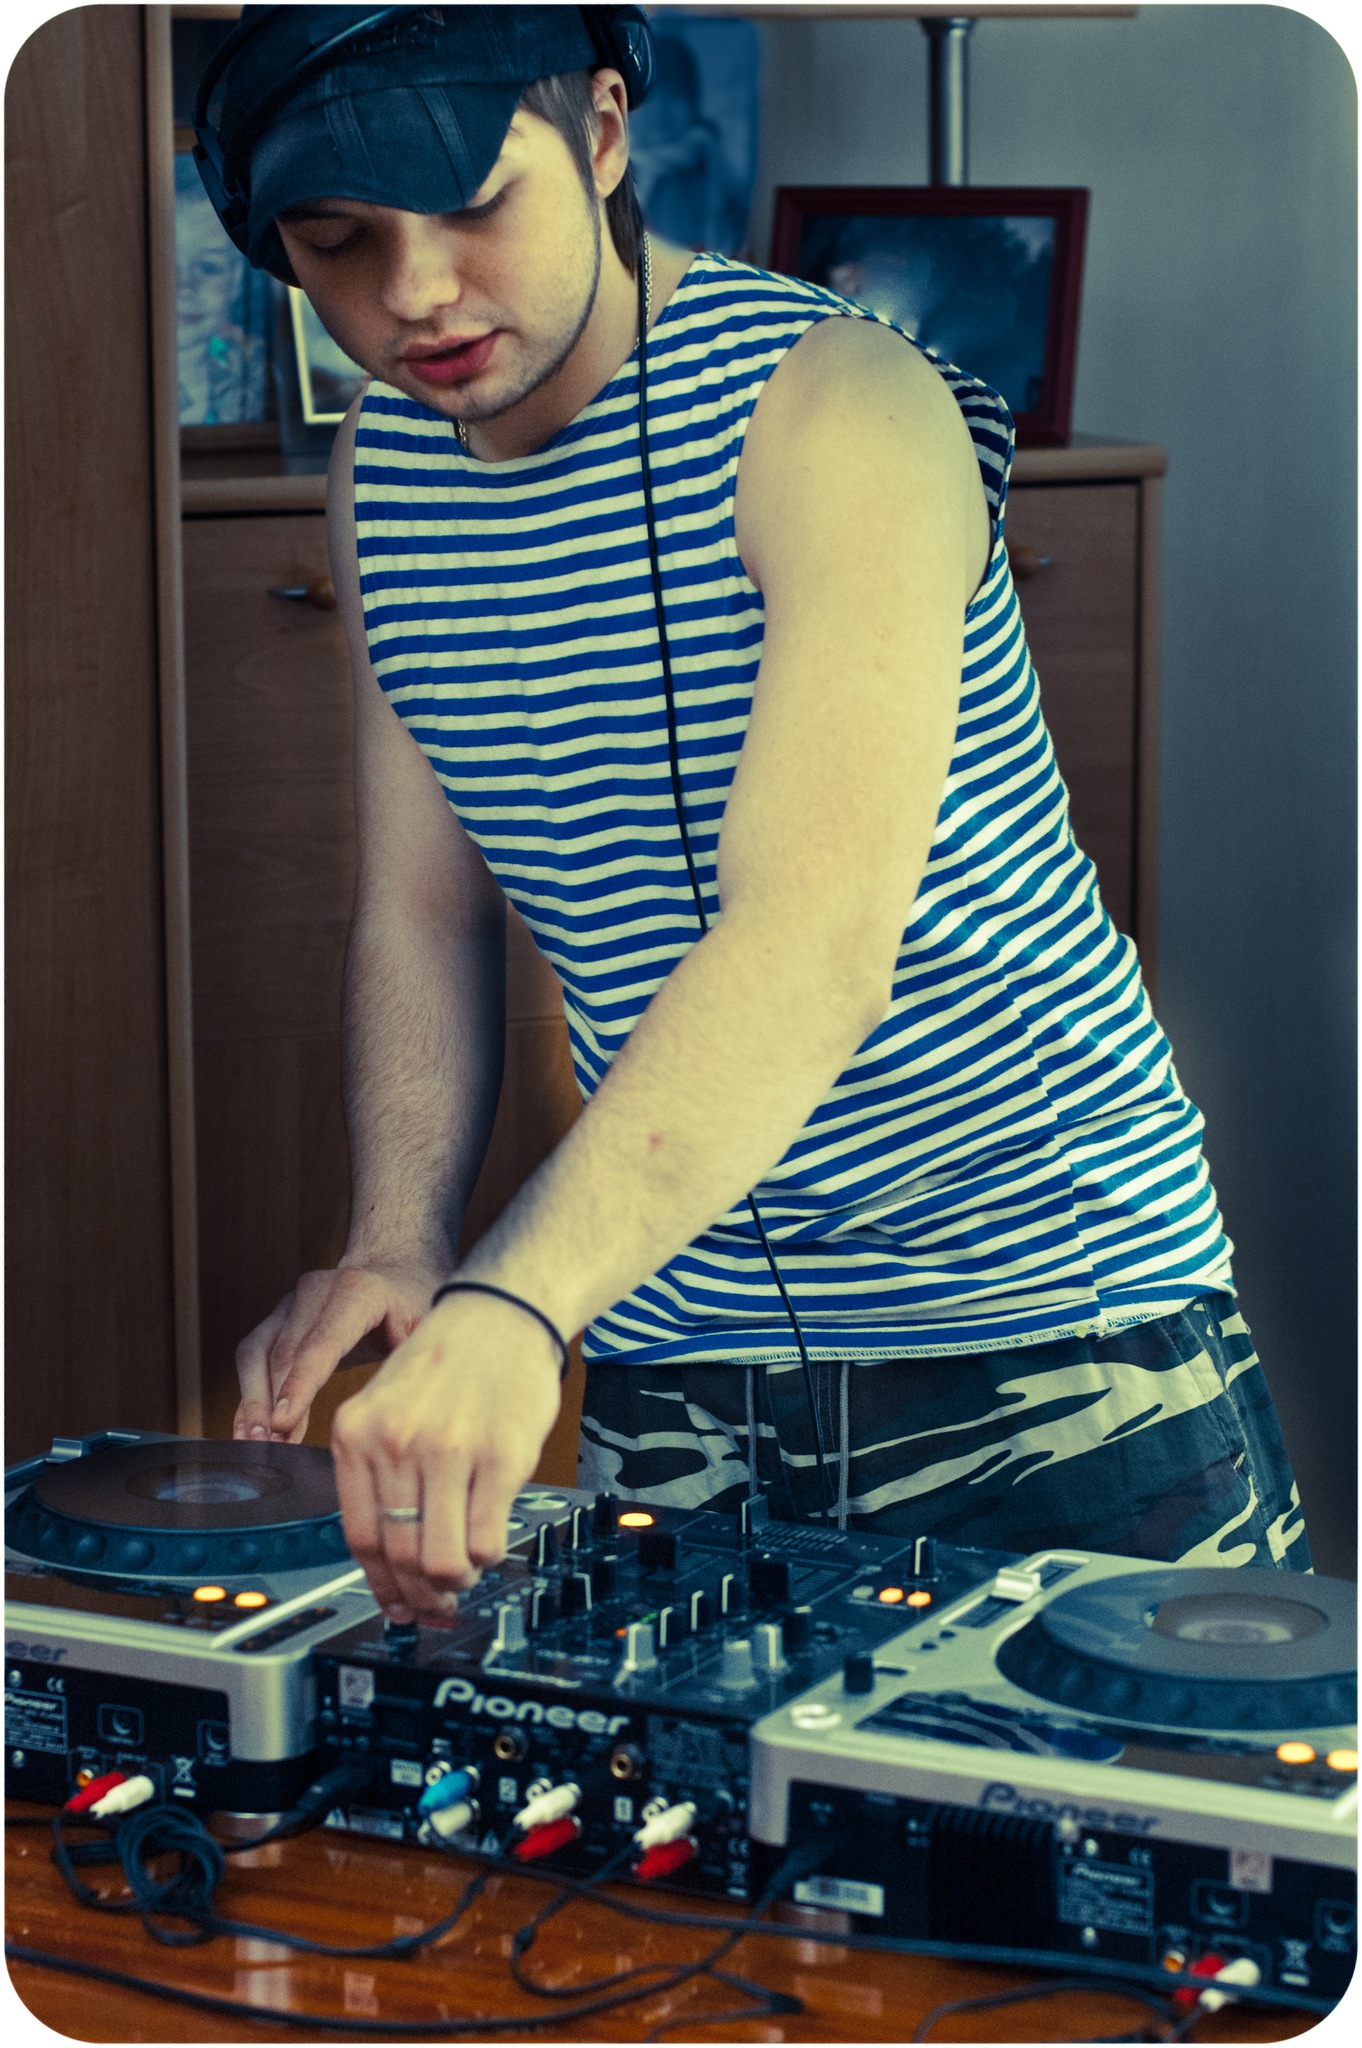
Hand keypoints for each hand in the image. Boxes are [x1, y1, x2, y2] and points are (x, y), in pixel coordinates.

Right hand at [233, 1262, 443, 1444]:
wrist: (392, 1271)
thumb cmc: (412, 1302)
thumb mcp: (427, 1325)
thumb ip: (412, 1361)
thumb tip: (397, 1411)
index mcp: (356, 1292)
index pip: (321, 1343)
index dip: (300, 1384)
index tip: (283, 1423)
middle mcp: (315, 1291)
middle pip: (282, 1353)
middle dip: (272, 1405)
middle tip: (271, 1448)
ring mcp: (291, 1302)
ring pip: (255, 1354)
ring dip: (251, 1402)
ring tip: (253, 1443)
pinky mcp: (277, 1318)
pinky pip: (252, 1357)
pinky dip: (249, 1394)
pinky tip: (248, 1427)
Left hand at [330, 1289, 563, 1621]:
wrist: (502, 1312)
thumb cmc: (449, 1361)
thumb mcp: (388, 1406)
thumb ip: (382, 1472)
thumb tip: (394, 1556)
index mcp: (357, 1432)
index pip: (360, 1537)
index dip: (381, 1585)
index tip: (396, 1604)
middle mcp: (396, 1442)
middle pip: (399, 1555)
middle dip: (420, 1594)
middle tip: (436, 1601)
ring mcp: (448, 1450)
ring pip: (440, 1560)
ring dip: (454, 1582)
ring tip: (465, 1574)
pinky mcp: (500, 1456)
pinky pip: (485, 1539)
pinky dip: (487, 1557)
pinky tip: (490, 1546)